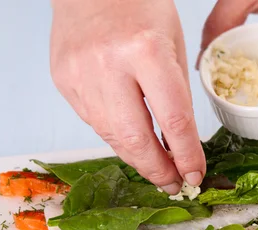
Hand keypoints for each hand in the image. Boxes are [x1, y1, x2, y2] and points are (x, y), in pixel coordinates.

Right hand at [50, 0, 204, 193]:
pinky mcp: (62, 81)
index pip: (172, 119)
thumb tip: (178, 145)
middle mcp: (108, 66)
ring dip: (137, 157)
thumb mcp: (174, 43)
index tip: (195, 174)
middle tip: (173, 184)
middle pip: (134, 139)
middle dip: (157, 169)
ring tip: (155, 166)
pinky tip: (130, 136)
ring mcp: (79, 75)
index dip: (185, 154)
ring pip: (111, 136)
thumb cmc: (139, 7)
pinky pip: (94, 122)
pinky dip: (116, 135)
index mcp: (145, 50)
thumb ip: (177, 95)